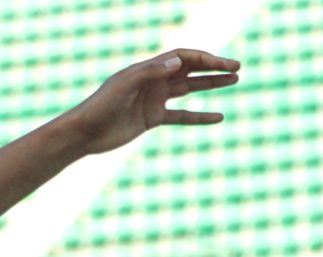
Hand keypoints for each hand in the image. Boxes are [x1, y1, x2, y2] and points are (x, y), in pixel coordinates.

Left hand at [61, 49, 238, 154]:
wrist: (85, 133)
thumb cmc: (100, 106)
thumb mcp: (124, 86)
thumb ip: (150, 73)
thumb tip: (179, 61)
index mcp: (148, 69)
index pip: (183, 57)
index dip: (205, 59)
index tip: (224, 65)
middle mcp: (154, 81)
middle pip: (190, 70)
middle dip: (214, 68)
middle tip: (237, 69)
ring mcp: (154, 99)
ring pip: (189, 89)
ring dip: (211, 85)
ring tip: (234, 81)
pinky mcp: (152, 118)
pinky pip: (182, 116)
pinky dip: (200, 116)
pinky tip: (218, 117)